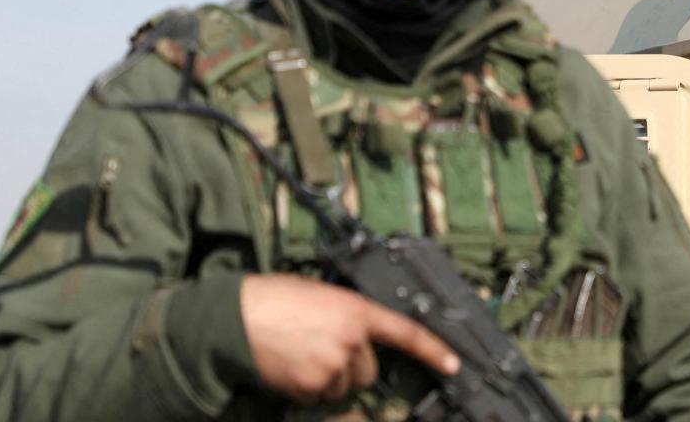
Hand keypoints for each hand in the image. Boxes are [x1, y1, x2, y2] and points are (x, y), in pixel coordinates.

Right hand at [239, 273, 460, 404]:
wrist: (236, 316)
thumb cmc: (275, 298)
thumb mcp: (324, 294)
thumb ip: (351, 312)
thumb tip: (363, 332)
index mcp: (358, 310)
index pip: (407, 332)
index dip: (434, 350)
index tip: (453, 364)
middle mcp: (351, 340)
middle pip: (368, 370)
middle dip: (352, 365)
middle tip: (323, 347)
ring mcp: (331, 366)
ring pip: (343, 386)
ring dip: (328, 377)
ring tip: (302, 352)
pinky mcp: (310, 386)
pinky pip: (318, 396)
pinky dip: (307, 387)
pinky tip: (291, 365)